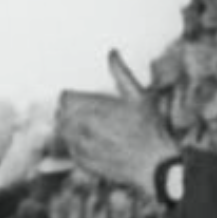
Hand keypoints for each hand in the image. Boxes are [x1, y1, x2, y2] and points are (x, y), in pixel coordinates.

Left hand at [56, 49, 180, 197]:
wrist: (155, 166)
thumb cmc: (151, 129)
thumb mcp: (139, 96)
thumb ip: (121, 73)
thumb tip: (112, 51)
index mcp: (94, 108)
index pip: (65, 98)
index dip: (71, 96)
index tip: (78, 97)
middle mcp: (85, 128)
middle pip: (61, 115)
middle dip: (68, 111)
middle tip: (82, 111)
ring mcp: (83, 148)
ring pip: (63, 133)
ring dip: (69, 127)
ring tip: (85, 126)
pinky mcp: (85, 164)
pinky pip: (70, 150)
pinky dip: (75, 145)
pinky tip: (91, 143)